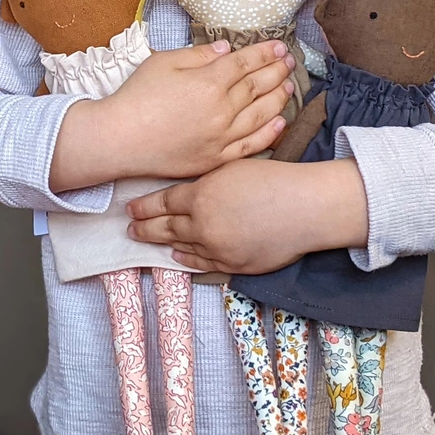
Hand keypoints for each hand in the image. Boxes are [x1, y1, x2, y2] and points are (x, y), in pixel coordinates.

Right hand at [50, 40, 295, 190]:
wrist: (120, 139)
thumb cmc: (137, 97)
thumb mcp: (163, 62)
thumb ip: (199, 55)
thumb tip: (226, 49)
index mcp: (208, 82)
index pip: (245, 63)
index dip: (265, 52)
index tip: (279, 46)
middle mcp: (221, 109)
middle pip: (258, 86)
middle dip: (277, 71)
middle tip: (289, 62)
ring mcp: (221, 136)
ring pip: (261, 114)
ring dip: (279, 98)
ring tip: (289, 86)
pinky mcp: (216, 158)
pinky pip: (250, 145)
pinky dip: (269, 133)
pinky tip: (280, 122)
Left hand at [126, 158, 368, 274]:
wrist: (305, 208)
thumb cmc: (273, 179)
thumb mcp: (232, 168)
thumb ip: (204, 182)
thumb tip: (185, 193)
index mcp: (201, 195)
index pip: (162, 203)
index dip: (144, 207)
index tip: (130, 208)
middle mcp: (203, 224)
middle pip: (165, 227)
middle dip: (144, 227)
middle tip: (129, 228)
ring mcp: (217, 248)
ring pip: (181, 247)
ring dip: (162, 244)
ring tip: (147, 241)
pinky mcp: (233, 265)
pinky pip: (202, 264)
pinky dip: (187, 259)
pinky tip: (177, 256)